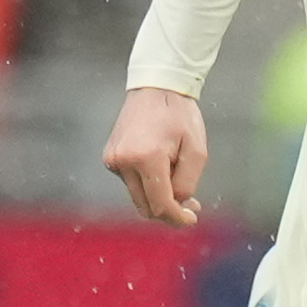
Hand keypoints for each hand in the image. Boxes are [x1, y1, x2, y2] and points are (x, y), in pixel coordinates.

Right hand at [102, 86, 208, 226]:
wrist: (156, 87)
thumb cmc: (180, 116)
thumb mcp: (197, 150)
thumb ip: (187, 183)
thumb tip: (176, 206)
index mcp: (146, 158)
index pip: (160, 205)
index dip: (177, 218)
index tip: (192, 220)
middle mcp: (123, 162)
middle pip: (146, 206)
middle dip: (169, 210)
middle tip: (191, 205)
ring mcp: (112, 160)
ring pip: (138, 196)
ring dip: (158, 195)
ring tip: (176, 176)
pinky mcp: (109, 158)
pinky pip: (131, 182)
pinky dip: (147, 181)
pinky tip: (159, 161)